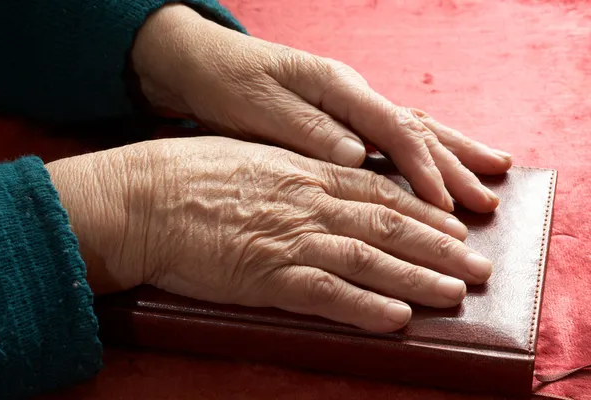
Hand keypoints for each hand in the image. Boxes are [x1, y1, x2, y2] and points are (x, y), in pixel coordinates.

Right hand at [46, 136, 491, 331]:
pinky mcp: (269, 277)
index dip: (423, 212)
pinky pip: (329, 295)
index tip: (453, 226)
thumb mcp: (252, 154)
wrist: (146, 199)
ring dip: (419, 278)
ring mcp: (292, 240)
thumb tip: (323, 176)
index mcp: (305, 173)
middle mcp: (309, 205)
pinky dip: (367, 307)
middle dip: (440, 247)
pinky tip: (398, 318)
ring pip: (372, 260)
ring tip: (456, 292)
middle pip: (390, 226)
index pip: (379, 193)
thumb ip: (294, 168)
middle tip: (476, 265)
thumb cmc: (190, 174)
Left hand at [131, 5, 512, 213]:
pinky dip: (422, 156)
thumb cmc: (227, 83)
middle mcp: (352, 94)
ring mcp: (349, 106)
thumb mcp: (260, 107)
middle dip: (454, 165)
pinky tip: (441, 168)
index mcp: (337, 87)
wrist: (203, 65)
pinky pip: (392, 139)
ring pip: (412, 130)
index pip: (394, 129)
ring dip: (451, 157)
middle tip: (489, 198)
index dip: (423, 169)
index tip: (444, 205)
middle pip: (416, 128)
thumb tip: (358, 156)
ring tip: (491, 175)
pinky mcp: (340, 120)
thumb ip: (309, 130)